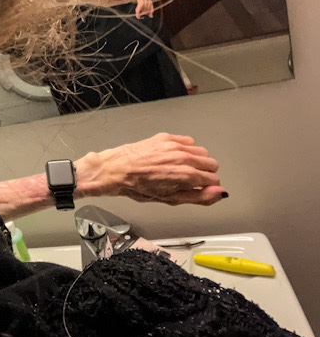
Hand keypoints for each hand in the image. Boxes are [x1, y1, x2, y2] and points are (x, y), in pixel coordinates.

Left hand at [75, 133, 228, 205]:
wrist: (115, 169)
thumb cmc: (138, 188)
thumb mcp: (170, 199)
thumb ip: (198, 197)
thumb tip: (221, 193)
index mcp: (186, 175)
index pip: (214, 180)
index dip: (207, 187)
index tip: (197, 189)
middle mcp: (183, 157)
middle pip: (211, 164)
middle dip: (205, 173)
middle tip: (189, 180)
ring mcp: (174, 145)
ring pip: (202, 152)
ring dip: (197, 161)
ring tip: (180, 169)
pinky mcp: (166, 137)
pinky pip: (188, 141)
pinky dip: (186, 149)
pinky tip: (173, 157)